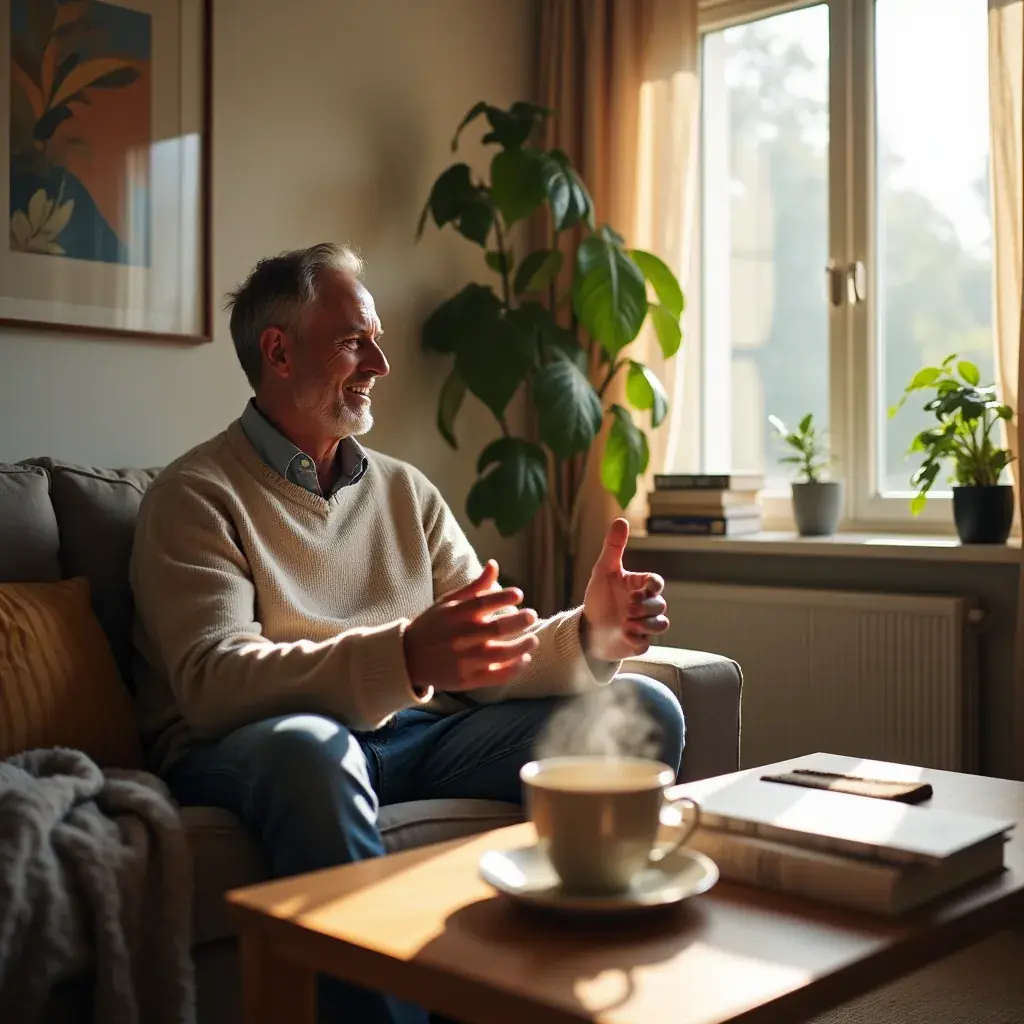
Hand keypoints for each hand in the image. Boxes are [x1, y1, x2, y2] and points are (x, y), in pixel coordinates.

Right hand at [404, 560, 539, 692]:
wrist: (409, 658)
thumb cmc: (433, 625)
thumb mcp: (448, 603)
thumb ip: (475, 587)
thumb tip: (494, 565)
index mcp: (456, 615)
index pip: (484, 602)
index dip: (505, 596)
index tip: (519, 594)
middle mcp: (461, 637)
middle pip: (498, 628)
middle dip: (520, 620)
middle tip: (531, 615)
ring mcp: (465, 660)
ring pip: (502, 654)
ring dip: (523, 646)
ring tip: (533, 639)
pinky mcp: (468, 680)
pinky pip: (498, 676)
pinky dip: (515, 668)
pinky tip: (524, 660)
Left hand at [582, 518, 668, 660]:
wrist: (588, 627)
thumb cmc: (599, 597)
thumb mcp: (603, 571)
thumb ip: (613, 547)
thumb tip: (621, 520)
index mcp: (639, 587)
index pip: (656, 583)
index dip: (654, 585)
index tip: (643, 586)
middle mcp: (645, 606)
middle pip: (660, 605)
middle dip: (646, 606)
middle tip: (629, 607)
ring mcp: (644, 625)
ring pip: (661, 625)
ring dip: (646, 624)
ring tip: (626, 622)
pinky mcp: (638, 643)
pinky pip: (647, 643)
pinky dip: (637, 639)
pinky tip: (624, 634)